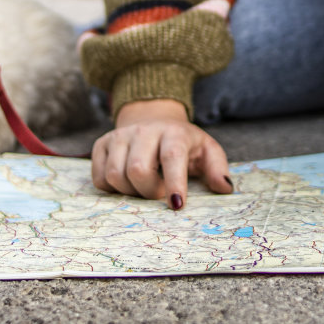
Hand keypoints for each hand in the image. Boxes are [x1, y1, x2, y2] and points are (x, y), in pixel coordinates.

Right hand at [90, 99, 232, 208]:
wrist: (153, 119)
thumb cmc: (183, 143)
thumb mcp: (207, 150)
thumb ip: (218, 168)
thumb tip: (223, 189)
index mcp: (173, 132)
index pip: (171, 156)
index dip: (174, 182)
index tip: (177, 205)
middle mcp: (144, 131)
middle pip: (137, 170)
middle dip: (149, 191)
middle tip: (159, 192)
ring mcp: (120, 136)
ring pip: (115, 175)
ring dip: (130, 191)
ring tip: (144, 186)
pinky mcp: (101, 144)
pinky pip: (99, 178)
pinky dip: (112, 189)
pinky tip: (127, 183)